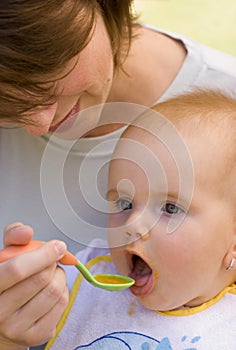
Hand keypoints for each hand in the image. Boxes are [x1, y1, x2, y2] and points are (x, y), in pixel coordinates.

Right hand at [0, 223, 68, 348]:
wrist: (4, 319)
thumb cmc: (7, 280)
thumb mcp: (6, 255)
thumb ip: (14, 236)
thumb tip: (26, 232)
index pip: (17, 269)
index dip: (43, 254)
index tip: (57, 246)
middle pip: (41, 279)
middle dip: (53, 263)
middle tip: (52, 259)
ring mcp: (16, 327)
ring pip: (55, 291)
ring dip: (60, 276)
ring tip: (51, 274)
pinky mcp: (34, 336)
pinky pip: (61, 305)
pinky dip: (63, 291)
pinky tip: (52, 290)